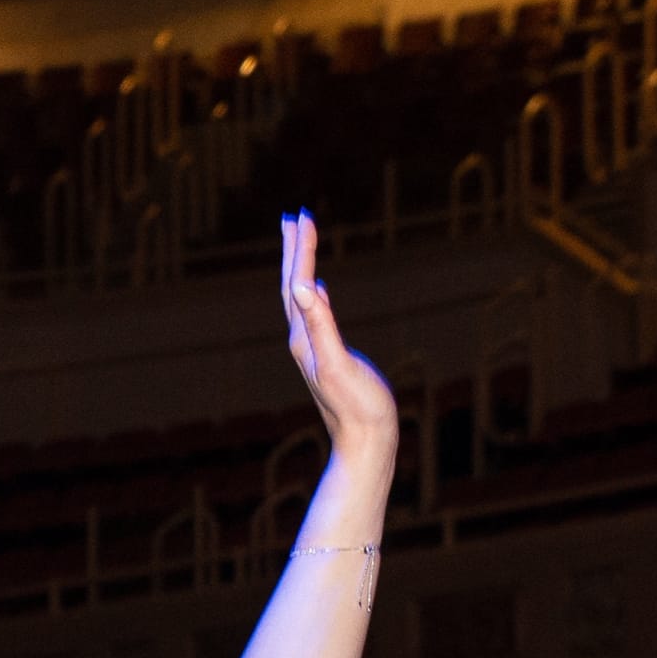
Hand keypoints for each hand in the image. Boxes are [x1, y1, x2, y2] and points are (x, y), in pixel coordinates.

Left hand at [281, 211, 396, 445]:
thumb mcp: (337, 361)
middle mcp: (302, 339)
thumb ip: (320, 325)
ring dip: (302, 267)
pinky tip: (318, 290)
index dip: (301, 249)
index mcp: (303, 336)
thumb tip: (302, 288)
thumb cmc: (357, 405)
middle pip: (293, 286)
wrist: (363, 440)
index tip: (301, 217)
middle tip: (294, 217)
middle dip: (295, 250)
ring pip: (302, 298)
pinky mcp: (328, 355)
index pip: (297, 283)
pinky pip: (316, 315)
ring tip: (302, 243)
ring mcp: (313, 347)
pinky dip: (315, 294)